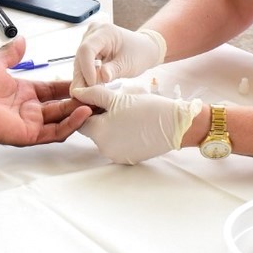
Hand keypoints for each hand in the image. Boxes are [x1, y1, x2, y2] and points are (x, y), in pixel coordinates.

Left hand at [0, 38, 91, 145]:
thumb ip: (11, 53)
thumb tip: (20, 40)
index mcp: (24, 92)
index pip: (53, 90)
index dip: (69, 86)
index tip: (86, 80)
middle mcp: (29, 109)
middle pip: (62, 106)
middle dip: (81, 101)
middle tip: (99, 94)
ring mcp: (31, 123)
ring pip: (63, 120)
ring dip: (80, 113)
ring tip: (97, 103)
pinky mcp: (30, 135)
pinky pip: (55, 132)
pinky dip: (71, 124)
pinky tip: (83, 112)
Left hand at [71, 84, 202, 164]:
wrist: (176, 125)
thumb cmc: (147, 109)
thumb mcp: (118, 97)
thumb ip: (94, 94)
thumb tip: (76, 93)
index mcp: (98, 132)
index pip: (82, 120)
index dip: (88, 108)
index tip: (100, 100)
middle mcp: (104, 148)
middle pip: (93, 130)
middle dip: (100, 117)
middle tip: (117, 105)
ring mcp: (116, 155)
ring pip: (105, 137)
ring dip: (110, 126)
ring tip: (127, 114)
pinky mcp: (128, 159)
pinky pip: (117, 145)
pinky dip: (121, 136)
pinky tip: (134, 125)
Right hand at [72, 22, 166, 89]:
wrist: (144, 49)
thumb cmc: (139, 54)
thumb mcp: (129, 64)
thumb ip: (113, 71)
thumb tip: (99, 79)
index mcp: (105, 31)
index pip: (87, 49)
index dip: (87, 68)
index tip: (92, 85)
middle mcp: (93, 32)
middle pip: (80, 56)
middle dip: (82, 77)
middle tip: (84, 96)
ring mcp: (89, 39)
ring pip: (79, 62)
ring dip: (82, 78)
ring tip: (87, 94)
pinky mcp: (89, 48)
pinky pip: (82, 63)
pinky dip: (86, 76)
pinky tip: (89, 88)